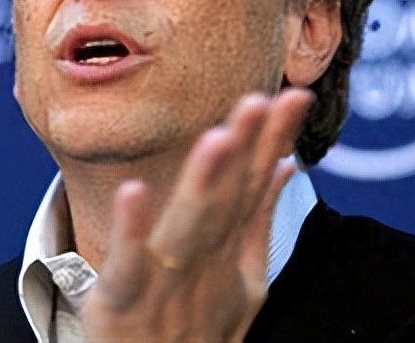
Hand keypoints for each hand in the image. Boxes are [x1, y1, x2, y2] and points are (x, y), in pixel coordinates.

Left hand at [81, 88, 313, 342]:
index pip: (252, 189)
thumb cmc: (195, 329)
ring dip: (204, 184)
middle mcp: (201, 267)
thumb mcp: (239, 283)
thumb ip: (257, 222)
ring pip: (186, 230)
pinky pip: (125, 266)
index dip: (272, 142)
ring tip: (218, 138)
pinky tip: (134, 191)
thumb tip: (285, 166)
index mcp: (225, 254)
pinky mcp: (120, 303)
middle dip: (245, 152)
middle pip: (226, 204)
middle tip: (260, 101)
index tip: (294, 96)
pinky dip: (131, 232)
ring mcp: (163, 286)